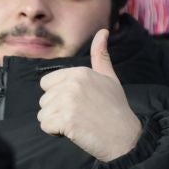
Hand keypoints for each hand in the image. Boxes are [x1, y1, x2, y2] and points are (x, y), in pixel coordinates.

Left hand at [37, 28, 142, 161]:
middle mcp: (72, 83)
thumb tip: (103, 31)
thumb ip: (101, 56)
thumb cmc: (116, 108)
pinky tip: (75, 132)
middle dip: (57, 111)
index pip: (47, 83)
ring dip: (56, 123)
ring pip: (43, 114)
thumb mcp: (110, 78)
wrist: (125, 137)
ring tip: (78, 123)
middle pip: (44, 100)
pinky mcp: (66, 119)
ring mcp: (68, 101)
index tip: (79, 103)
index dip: (59, 96)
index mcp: (80, 72)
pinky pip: (45, 126)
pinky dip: (56, 133)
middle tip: (81, 115)